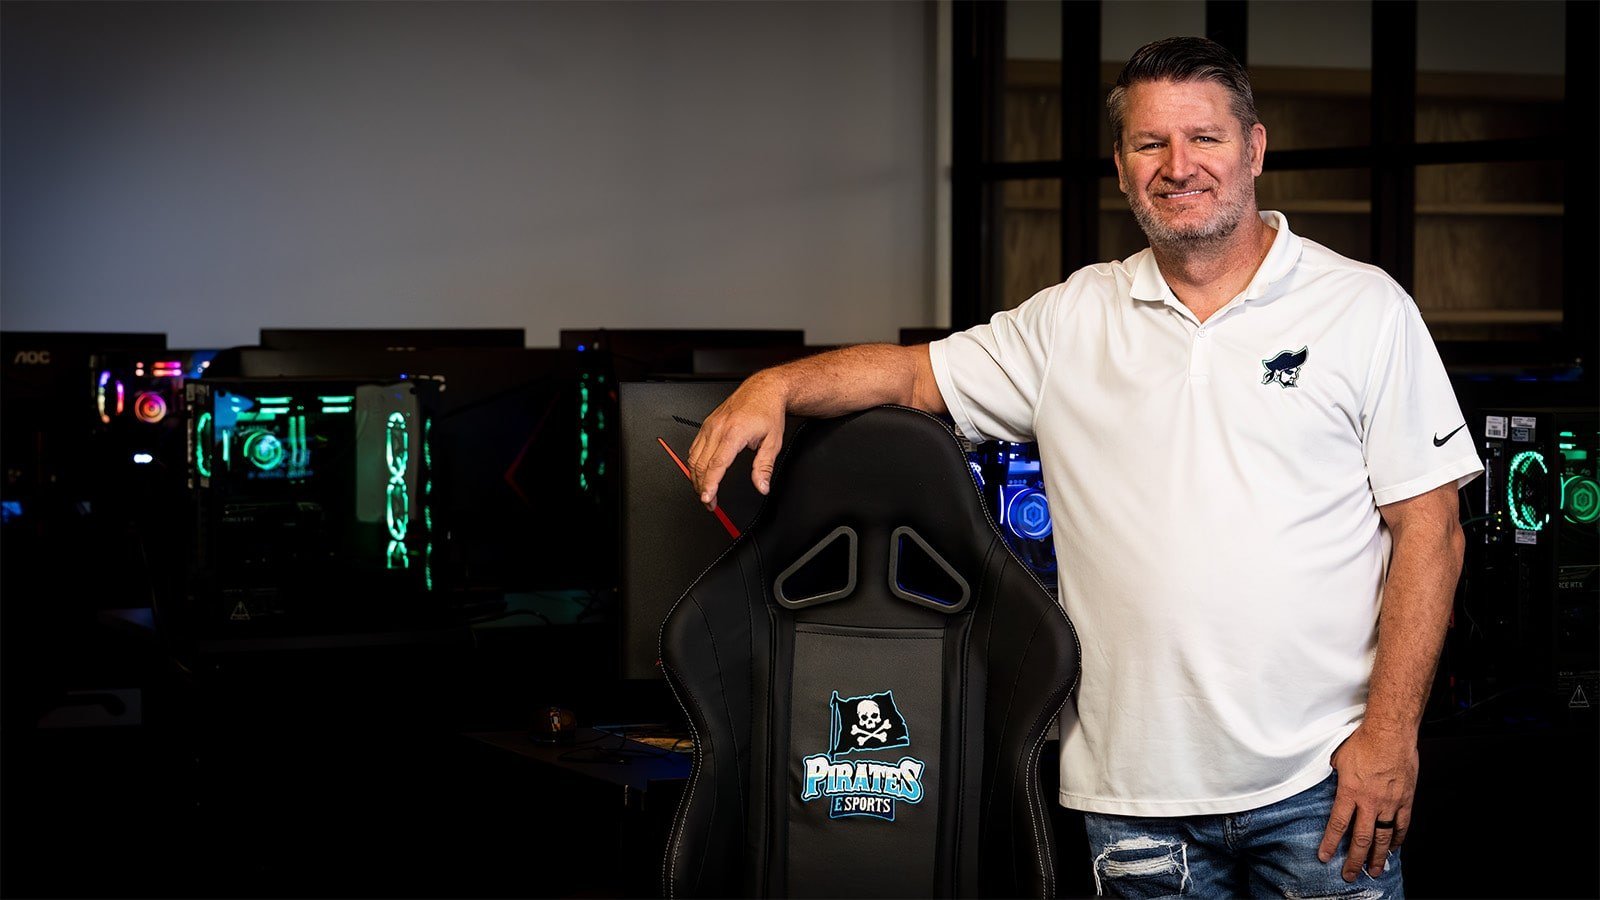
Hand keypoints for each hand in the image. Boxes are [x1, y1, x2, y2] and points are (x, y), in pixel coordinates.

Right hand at [687, 373, 786, 510]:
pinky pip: (694, 448)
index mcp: (734, 433)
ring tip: (704, 492)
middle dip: (702, 488)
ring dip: (696, 478)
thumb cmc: (767, 412)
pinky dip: (694, 464)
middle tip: (709, 503)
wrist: (763, 389)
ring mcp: (710, 426)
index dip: (710, 484)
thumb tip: (762, 486)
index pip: (716, 465)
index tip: (707, 498)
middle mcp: (718, 429)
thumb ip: (764, 467)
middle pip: (701, 465)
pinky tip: (700, 473)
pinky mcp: (706, 424)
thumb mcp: (773, 442)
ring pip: (693, 458)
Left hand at [1318, 724, 1418, 881]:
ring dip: (1377, 856)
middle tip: (1350, 875)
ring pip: (1383, 837)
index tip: (1324, 857)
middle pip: (1361, 838)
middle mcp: (1370, 802)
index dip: (1330, 843)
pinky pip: (1402, 825)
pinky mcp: (1405, 799)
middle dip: (1354, 860)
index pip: (1338, 824)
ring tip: (1374, 870)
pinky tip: (1394, 848)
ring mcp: (1389, 803)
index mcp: (1350, 792)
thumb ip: (1334, 776)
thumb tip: (1328, 782)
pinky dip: (1398, 839)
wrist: (1390, 733)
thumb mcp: (1338, 758)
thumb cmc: (1363, 741)